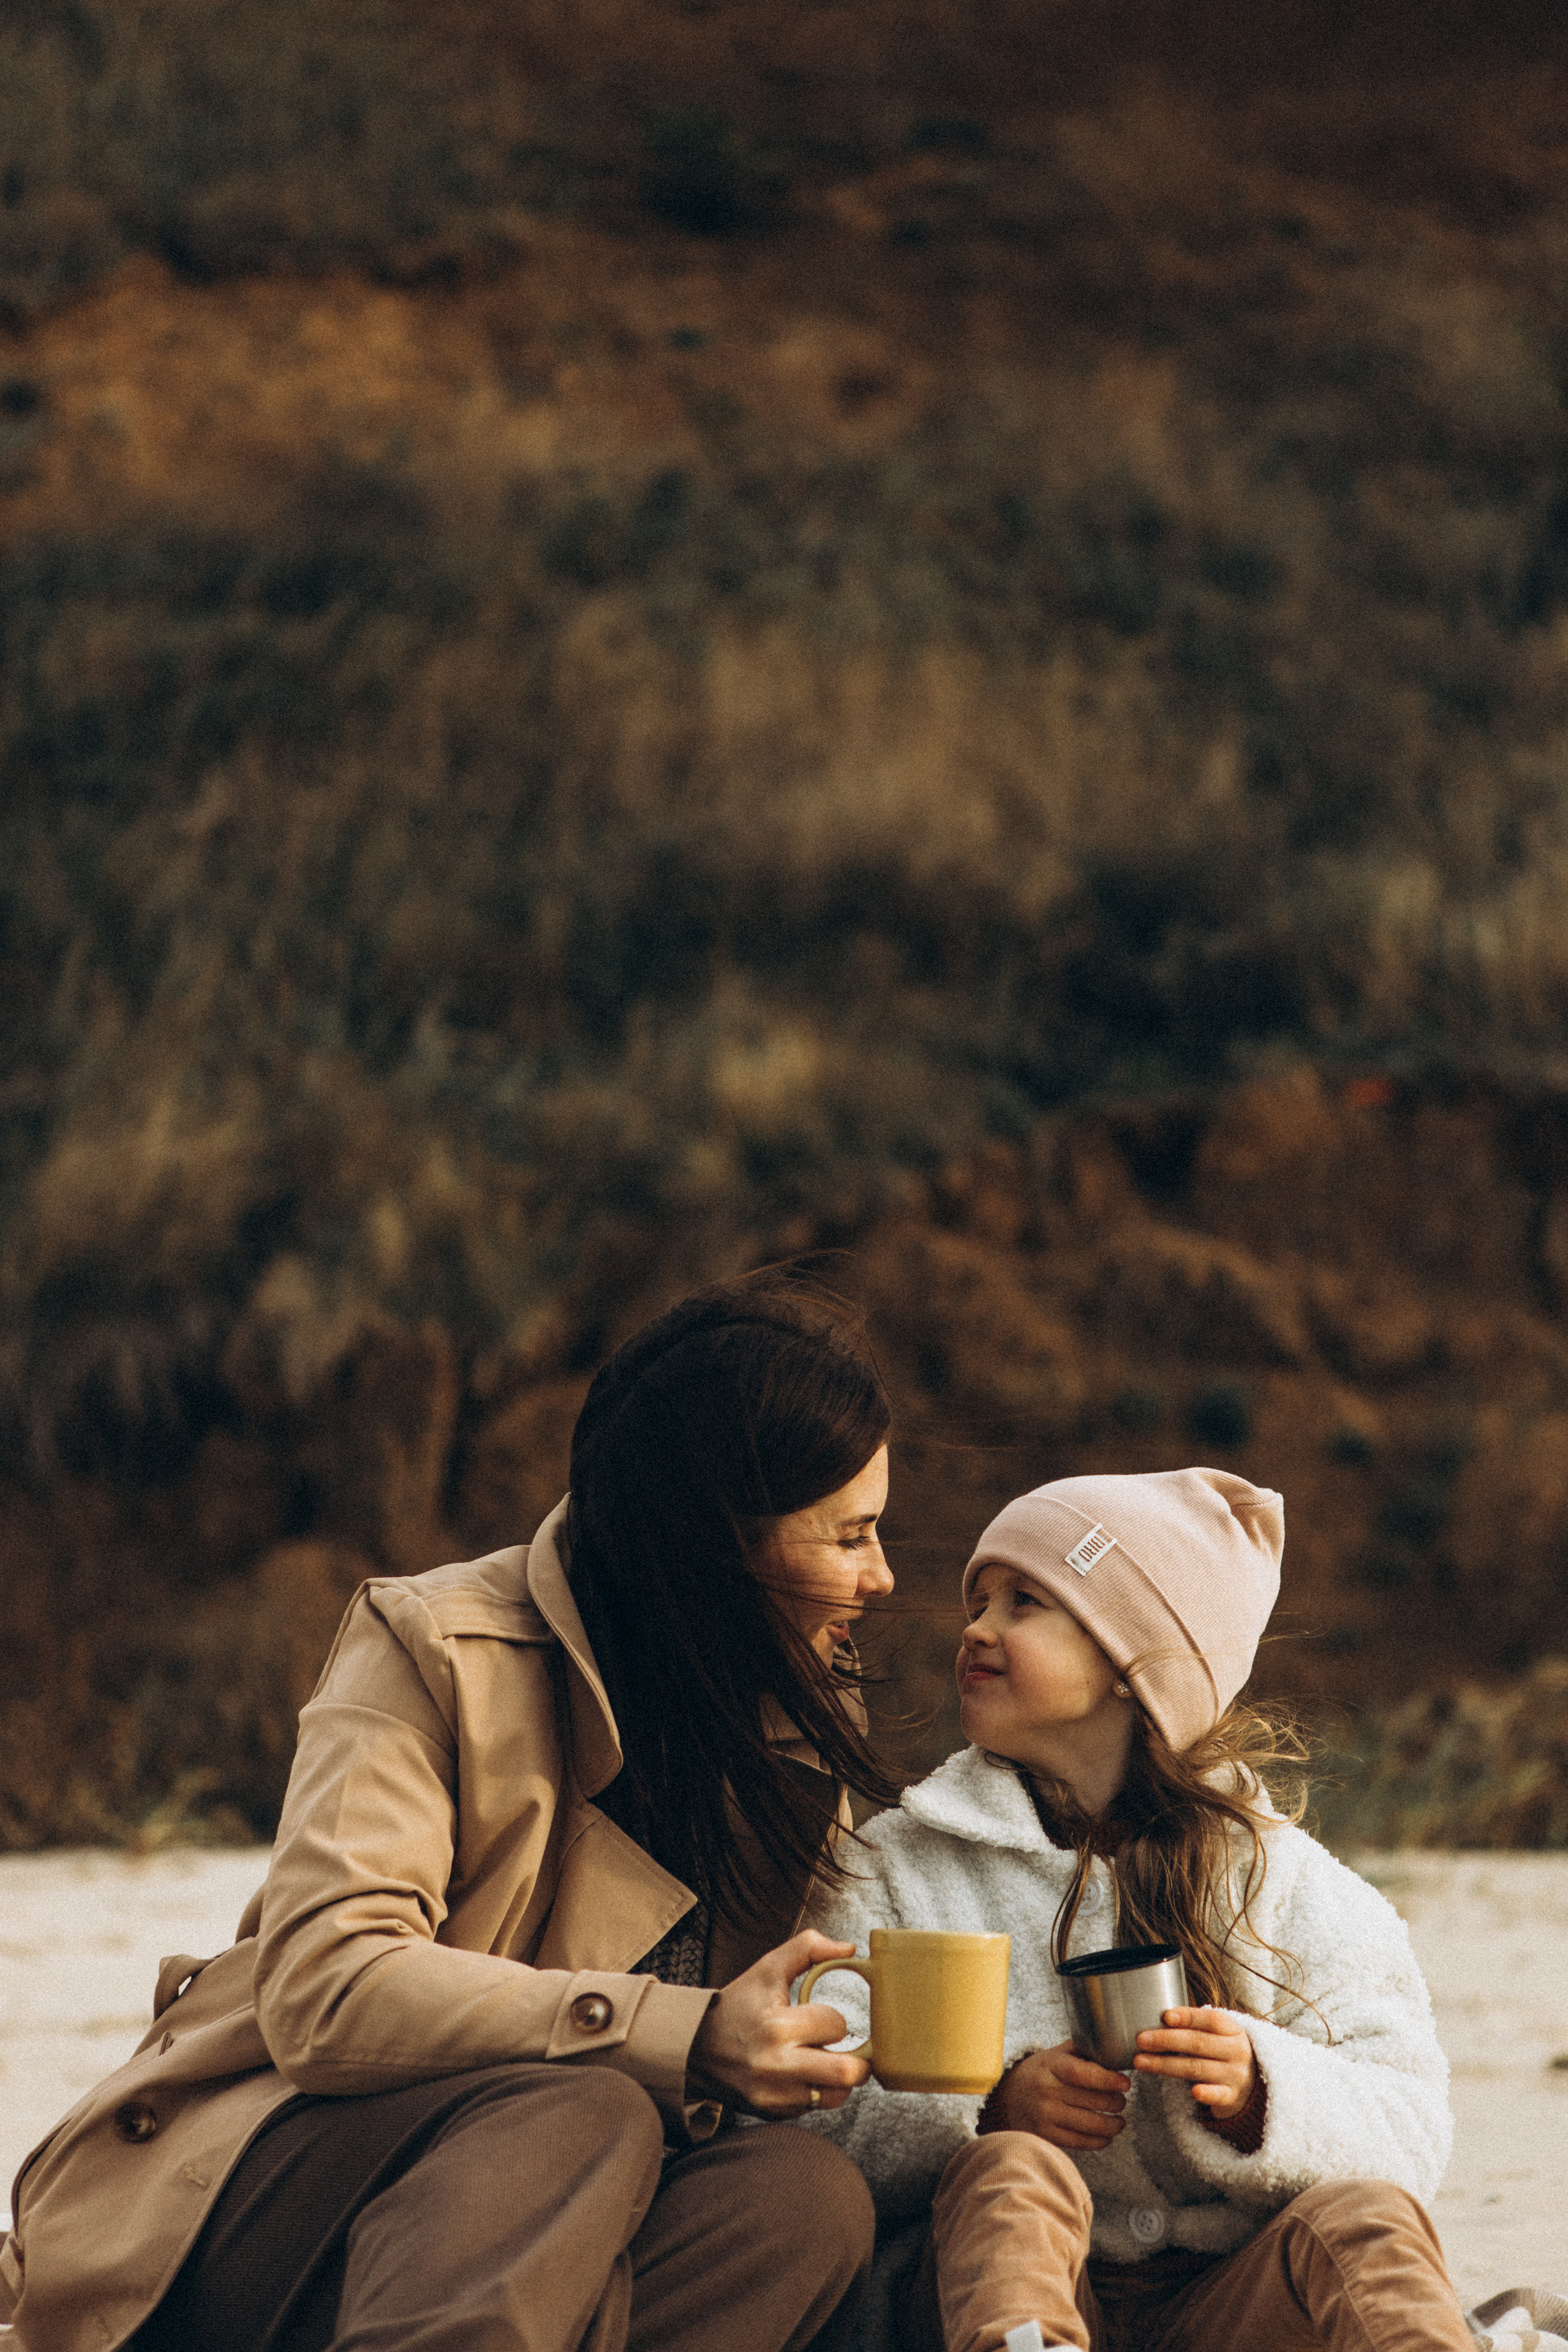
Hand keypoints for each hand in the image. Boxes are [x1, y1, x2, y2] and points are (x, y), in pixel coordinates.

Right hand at [685, 1933, 872, 2117]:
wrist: (694, 2047)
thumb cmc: (736, 2006)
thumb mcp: (767, 1968)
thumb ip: (808, 1948)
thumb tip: (849, 1949)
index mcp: (777, 2025)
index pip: (836, 2025)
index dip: (835, 2020)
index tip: (822, 2019)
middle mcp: (776, 2065)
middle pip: (846, 2072)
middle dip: (857, 2060)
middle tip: (851, 2050)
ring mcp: (774, 2094)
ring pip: (836, 2096)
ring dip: (839, 2079)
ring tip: (827, 2062)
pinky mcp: (772, 2112)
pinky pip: (814, 2107)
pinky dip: (817, 2092)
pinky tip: (804, 2075)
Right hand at [982, 2041, 1128, 2151]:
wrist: (1008, 2097)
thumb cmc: (1040, 2072)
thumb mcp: (1055, 2055)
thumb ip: (1082, 2052)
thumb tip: (1115, 2053)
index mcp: (1050, 2066)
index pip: (1083, 2074)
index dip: (1109, 2079)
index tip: (1125, 2083)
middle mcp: (1046, 2091)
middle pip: (1093, 2101)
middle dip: (1117, 2102)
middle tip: (1121, 2101)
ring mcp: (1045, 2116)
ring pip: (1092, 2125)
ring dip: (1114, 2125)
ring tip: (1119, 2121)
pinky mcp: (1046, 2136)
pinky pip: (1082, 2142)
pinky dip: (1100, 2141)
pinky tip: (1107, 2135)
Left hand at [1134, 2005, 1256, 2118]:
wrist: (1252, 2084)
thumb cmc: (1223, 2052)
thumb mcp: (1218, 2035)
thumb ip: (1195, 2027)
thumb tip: (1159, 2018)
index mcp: (1233, 2030)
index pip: (1211, 2020)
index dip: (1188, 2017)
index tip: (1165, 2016)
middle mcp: (1236, 2051)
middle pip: (1199, 2043)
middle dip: (1166, 2040)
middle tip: (1141, 2039)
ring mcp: (1235, 2075)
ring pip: (1198, 2068)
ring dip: (1166, 2065)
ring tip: (1141, 2062)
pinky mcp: (1232, 2097)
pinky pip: (1218, 2095)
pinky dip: (1206, 2093)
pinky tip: (1193, 2092)